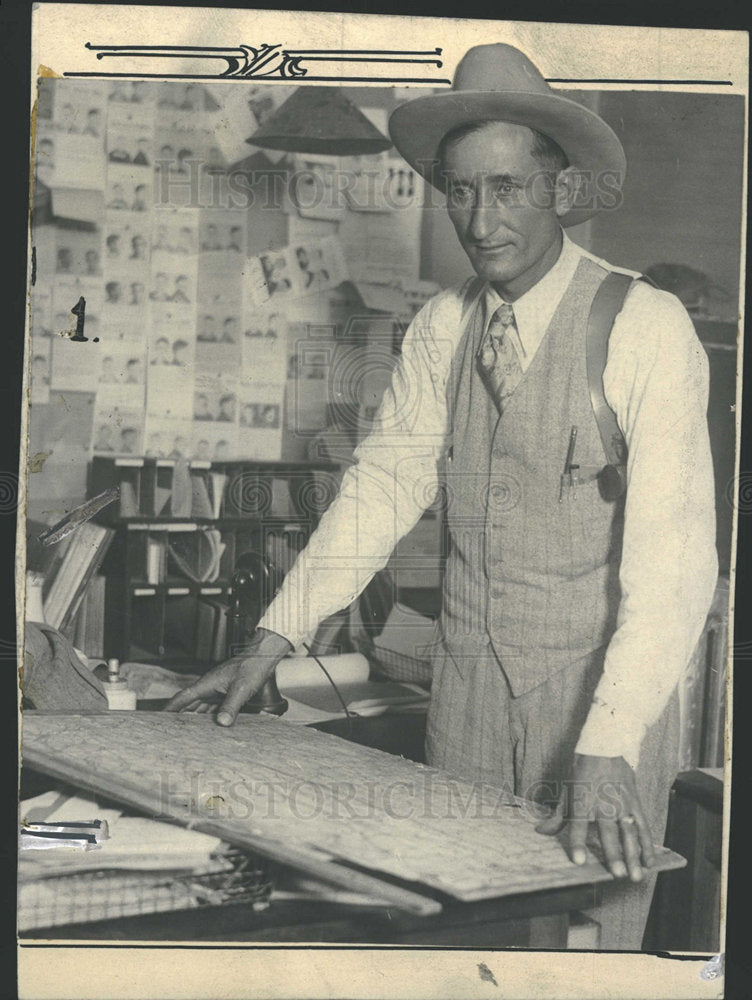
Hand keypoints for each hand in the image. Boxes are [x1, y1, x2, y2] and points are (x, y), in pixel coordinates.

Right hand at [164, 628, 291, 726]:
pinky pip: (212, 706)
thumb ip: (231, 706)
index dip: (170, 708)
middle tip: (169, 731)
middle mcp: (209, 687)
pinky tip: (209, 725)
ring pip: (200, 706)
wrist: (263, 657)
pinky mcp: (226, 692)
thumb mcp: (241, 689)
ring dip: (193, 718)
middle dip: (179, 717)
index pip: (183, 698)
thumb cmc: (251, 667)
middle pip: (189, 704)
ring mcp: (217, 689)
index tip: (158, 719)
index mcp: (207, 684)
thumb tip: (222, 722)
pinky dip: (208, 716)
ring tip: (186, 733)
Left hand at [535, 753, 653, 881]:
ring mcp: (622, 803)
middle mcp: (603, 803)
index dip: (577, 843)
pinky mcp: (635, 802)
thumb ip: (558, 816)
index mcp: (582, 800)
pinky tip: (650, 861)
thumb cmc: (582, 771)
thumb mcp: (566, 790)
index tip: (578, 861)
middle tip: (618, 874)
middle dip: (614, 854)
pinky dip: (648, 844)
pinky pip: (643, 826)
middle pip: (609, 832)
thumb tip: (542, 832)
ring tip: (637, 875)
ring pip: (630, 832)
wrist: (605, 746)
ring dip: (634, 854)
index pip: (578, 825)